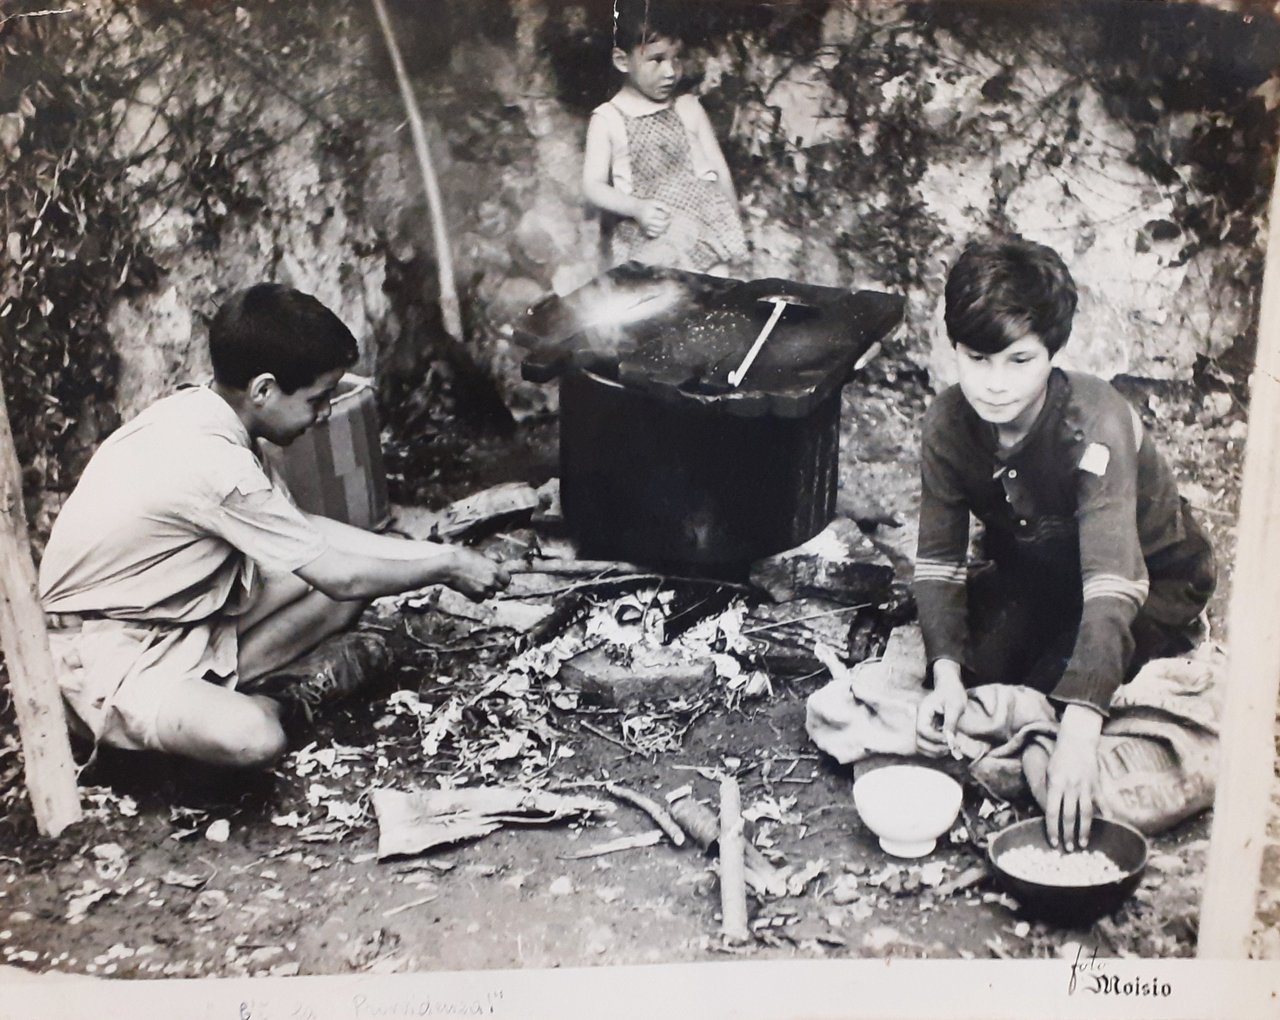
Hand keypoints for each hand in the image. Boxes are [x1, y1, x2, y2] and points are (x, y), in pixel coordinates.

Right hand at [447, 548, 510, 601]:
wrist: (447, 566)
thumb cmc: (460, 557)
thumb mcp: (480, 554)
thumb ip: (492, 559)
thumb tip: (499, 560)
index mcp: (494, 569)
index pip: (507, 578)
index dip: (503, 578)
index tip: (500, 577)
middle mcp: (491, 581)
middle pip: (501, 588)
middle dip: (496, 584)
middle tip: (488, 580)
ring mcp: (483, 590)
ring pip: (491, 595)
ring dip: (487, 590)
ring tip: (479, 583)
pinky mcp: (473, 596)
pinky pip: (481, 599)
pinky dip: (478, 596)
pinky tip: (473, 588)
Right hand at [636, 200, 670, 237]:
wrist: (635, 209)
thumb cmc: (647, 205)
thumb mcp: (655, 202)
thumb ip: (664, 205)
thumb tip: (670, 213)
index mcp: (650, 213)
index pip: (663, 217)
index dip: (668, 216)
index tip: (668, 214)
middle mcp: (647, 221)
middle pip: (662, 225)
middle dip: (668, 223)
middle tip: (669, 220)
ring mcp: (646, 226)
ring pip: (659, 231)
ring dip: (665, 228)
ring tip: (665, 223)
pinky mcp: (645, 230)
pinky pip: (654, 235)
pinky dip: (659, 233)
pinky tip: (660, 228)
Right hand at [915, 662, 965, 756]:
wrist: (950, 686)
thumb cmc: (953, 693)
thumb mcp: (955, 706)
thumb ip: (950, 723)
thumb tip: (949, 739)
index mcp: (924, 711)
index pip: (922, 730)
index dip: (935, 738)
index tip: (948, 739)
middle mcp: (920, 719)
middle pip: (919, 740)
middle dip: (934, 748)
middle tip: (949, 747)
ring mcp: (923, 724)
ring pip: (921, 744)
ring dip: (934, 751)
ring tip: (949, 748)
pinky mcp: (928, 729)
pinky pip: (927, 743)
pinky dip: (935, 749)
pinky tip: (946, 746)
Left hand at [1044, 704, 1103, 849]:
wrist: (1077, 741)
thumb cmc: (1059, 758)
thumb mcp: (1048, 772)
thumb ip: (1048, 791)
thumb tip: (1048, 813)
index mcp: (1055, 784)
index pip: (1051, 812)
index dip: (1052, 828)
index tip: (1053, 842)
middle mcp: (1070, 787)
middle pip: (1069, 816)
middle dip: (1067, 834)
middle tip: (1067, 849)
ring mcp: (1085, 787)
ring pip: (1086, 813)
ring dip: (1084, 831)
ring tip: (1082, 844)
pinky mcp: (1097, 785)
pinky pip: (1102, 803)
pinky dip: (1106, 815)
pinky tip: (1108, 826)